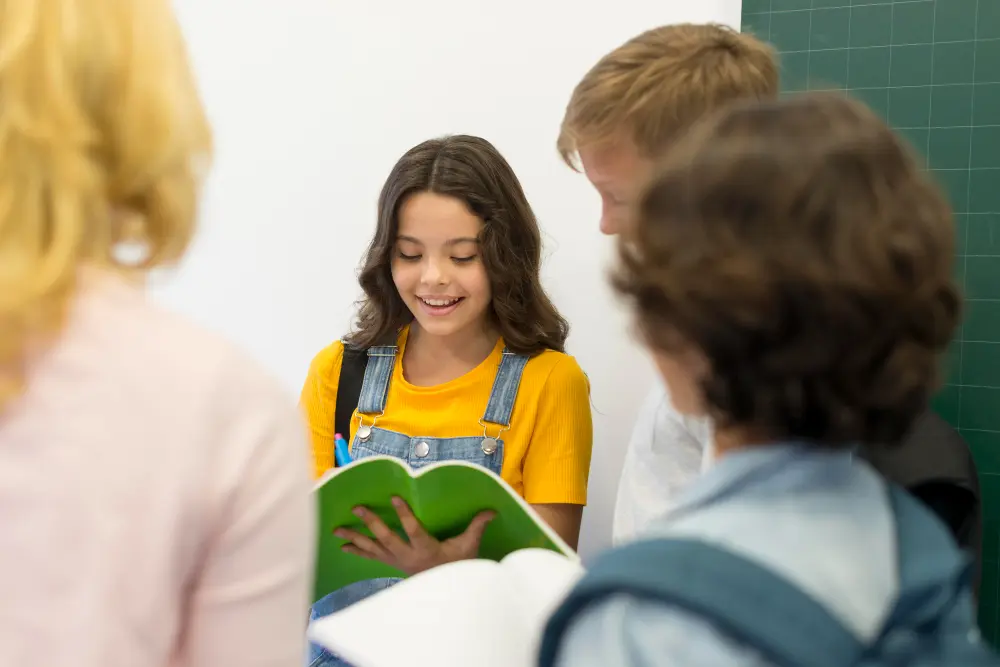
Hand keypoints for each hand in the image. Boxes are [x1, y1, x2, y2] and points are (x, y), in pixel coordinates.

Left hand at [335, 496, 495, 574]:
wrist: (447, 594)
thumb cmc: (458, 566)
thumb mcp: (469, 547)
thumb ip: (477, 526)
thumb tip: (492, 509)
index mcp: (426, 549)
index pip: (413, 530)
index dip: (404, 514)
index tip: (394, 498)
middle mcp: (408, 556)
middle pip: (386, 539)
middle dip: (371, 523)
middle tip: (357, 508)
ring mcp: (397, 562)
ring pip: (373, 549)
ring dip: (355, 538)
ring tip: (338, 530)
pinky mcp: (392, 564)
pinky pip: (371, 557)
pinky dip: (358, 551)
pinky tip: (344, 546)